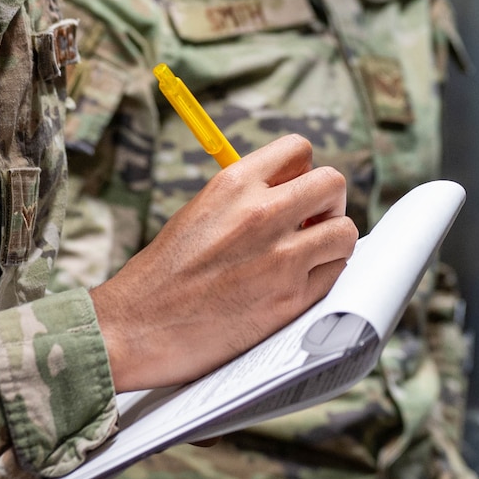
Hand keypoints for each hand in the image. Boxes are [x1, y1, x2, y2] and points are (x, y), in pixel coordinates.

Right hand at [89, 135, 355, 390]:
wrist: (134, 329)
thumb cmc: (161, 276)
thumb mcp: (200, 213)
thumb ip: (246, 200)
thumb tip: (291, 196)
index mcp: (233, 183)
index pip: (298, 149)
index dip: (303, 170)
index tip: (296, 192)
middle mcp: (261, 212)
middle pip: (332, 182)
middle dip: (328, 203)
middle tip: (312, 224)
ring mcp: (280, 257)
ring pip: (345, 232)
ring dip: (331, 244)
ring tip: (306, 258)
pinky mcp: (289, 299)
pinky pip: (333, 275)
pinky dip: (322, 279)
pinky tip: (294, 287)